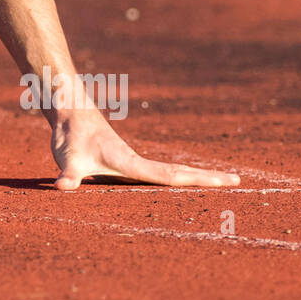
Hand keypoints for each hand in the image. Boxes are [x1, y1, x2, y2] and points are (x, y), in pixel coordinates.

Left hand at [50, 105, 239, 191]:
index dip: (195, 180)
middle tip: (238, 181)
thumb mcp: (67, 160)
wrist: (69, 112)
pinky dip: (179, 175)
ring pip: (172, 170)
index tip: (222, 181)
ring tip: (224, 180)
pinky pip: (159, 171)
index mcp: (131, 163)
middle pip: (180, 171)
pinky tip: (185, 181)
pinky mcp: (128, 161)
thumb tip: (61, 187)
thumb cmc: (69, 138)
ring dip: (197, 176)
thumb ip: (66, 176)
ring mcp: (135, 161)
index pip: (169, 175)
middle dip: (208, 177)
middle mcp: (138, 161)